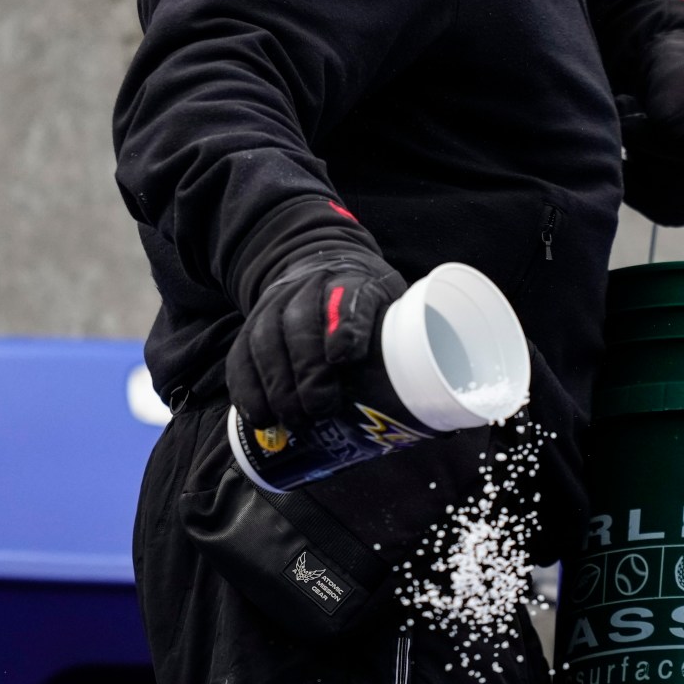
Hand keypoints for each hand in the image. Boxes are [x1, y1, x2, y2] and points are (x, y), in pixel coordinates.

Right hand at [226, 251, 406, 436]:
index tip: (345, 357)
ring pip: (264, 341)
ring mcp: (275, 303)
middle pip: (299, 324)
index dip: (344, 326)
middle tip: (319, 410)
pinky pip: (241, 355)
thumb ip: (409, 348)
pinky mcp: (251, 323)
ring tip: (293, 421)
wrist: (316, 261)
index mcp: (354, 279)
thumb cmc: (366, 299)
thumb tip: (442, 421)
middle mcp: (309, 286)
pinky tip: (260, 417)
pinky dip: (247, 390)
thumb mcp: (392, 305)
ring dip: (276, 387)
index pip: (348, 297)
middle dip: (307, 372)